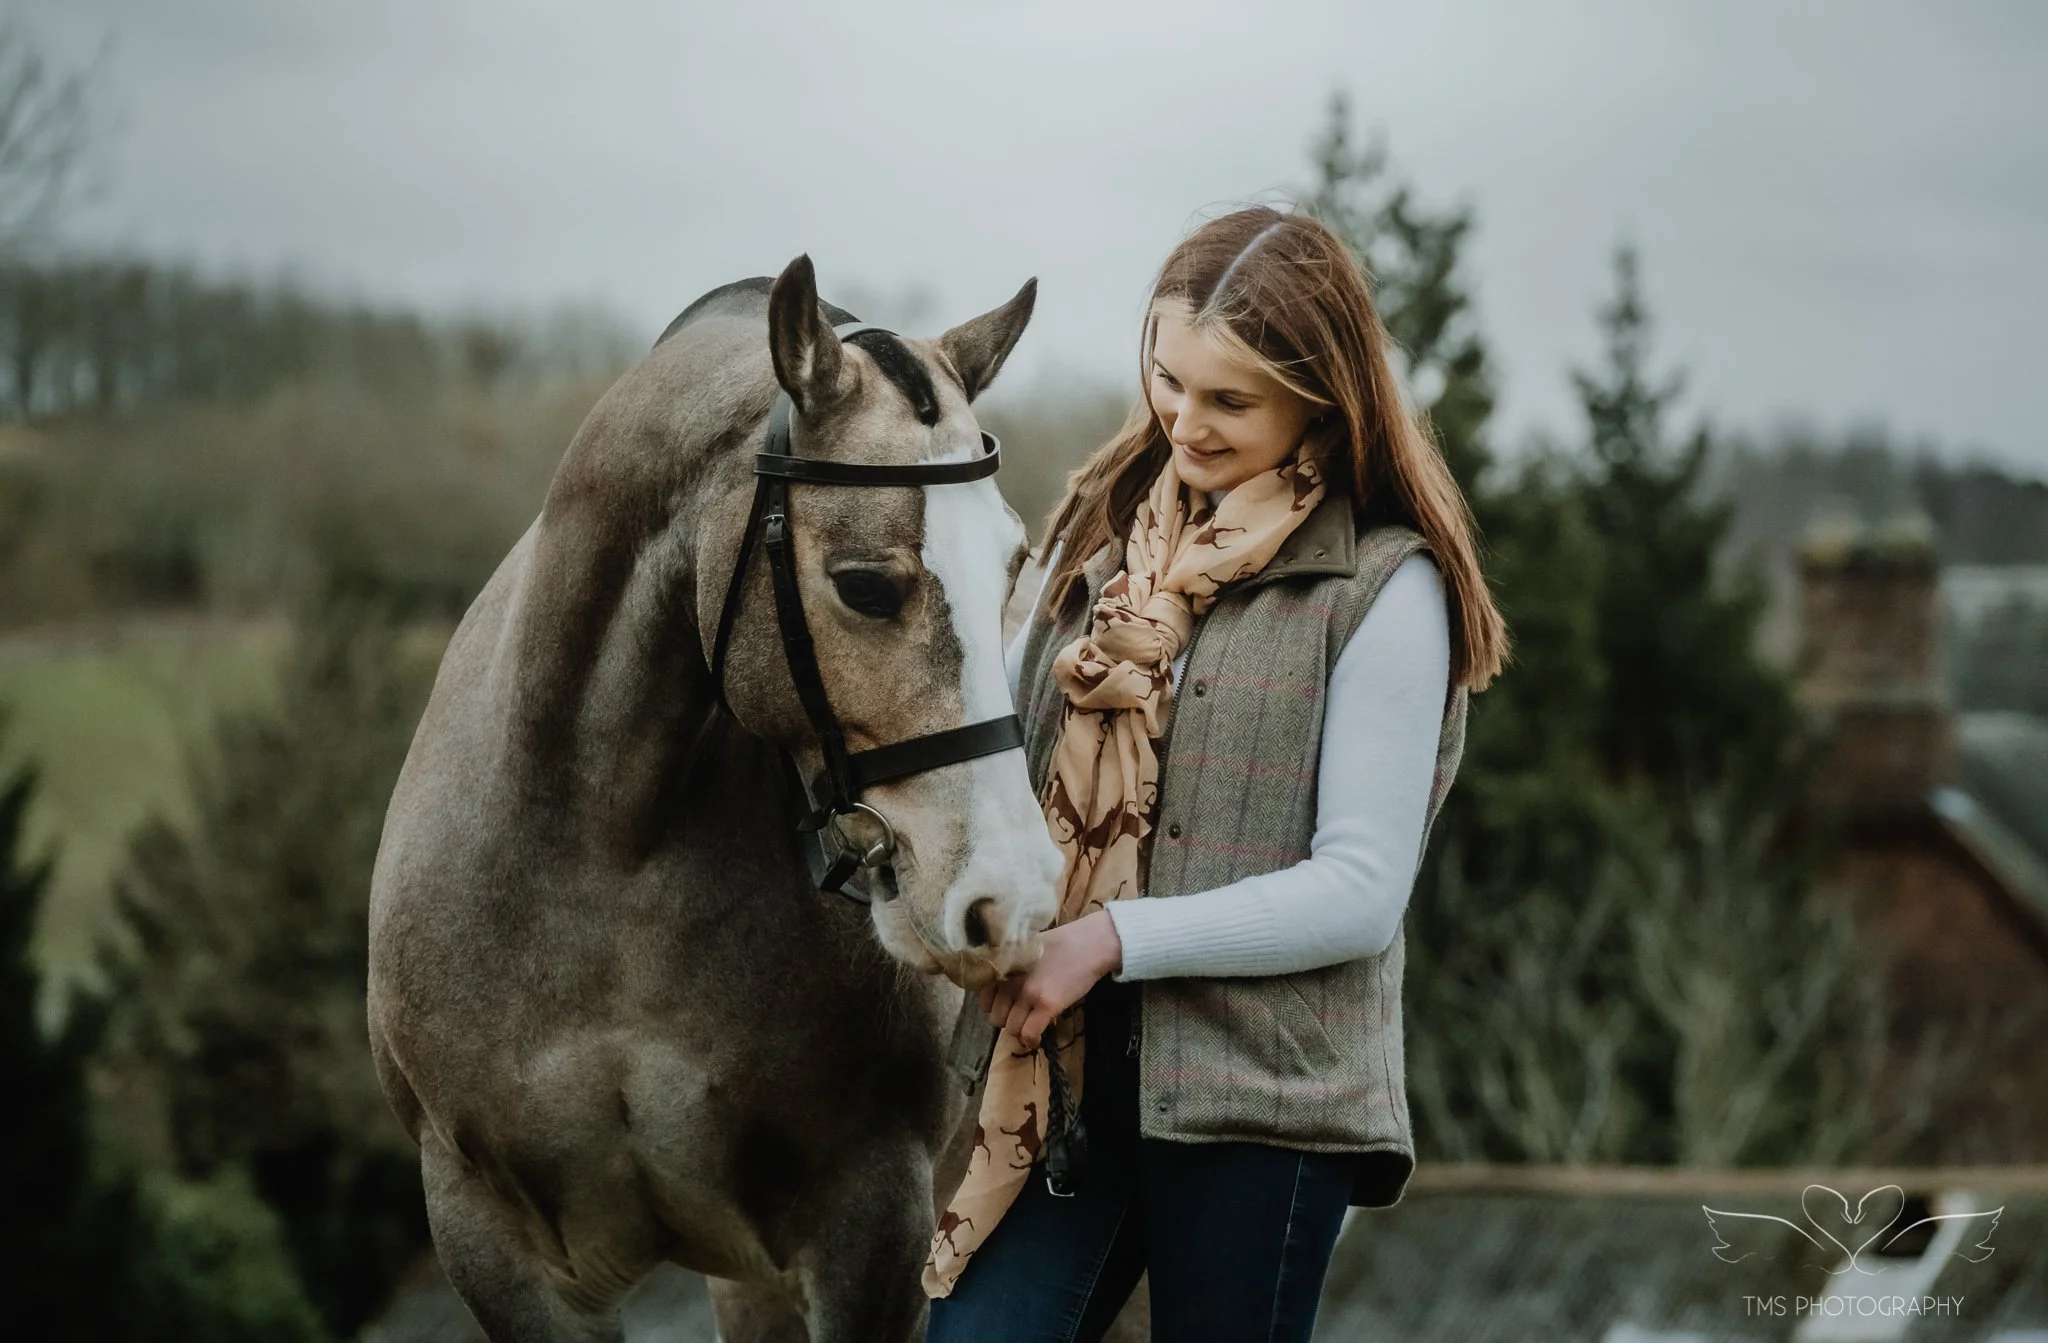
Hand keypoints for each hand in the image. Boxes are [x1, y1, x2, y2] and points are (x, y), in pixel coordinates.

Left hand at [979, 910, 1123, 1049]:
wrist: (1089, 943)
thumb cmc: (1060, 943)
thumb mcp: (1026, 952)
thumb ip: (1011, 970)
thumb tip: (1001, 991)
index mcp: (1003, 968)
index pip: (985, 1001)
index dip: (997, 1008)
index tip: (1009, 1008)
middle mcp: (1010, 981)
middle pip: (997, 1018)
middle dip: (1009, 1021)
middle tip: (1024, 1017)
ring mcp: (1028, 994)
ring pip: (1012, 1029)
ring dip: (1021, 1031)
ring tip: (1032, 1026)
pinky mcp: (1047, 1005)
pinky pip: (1029, 1033)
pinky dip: (1031, 1040)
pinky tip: (1037, 1038)